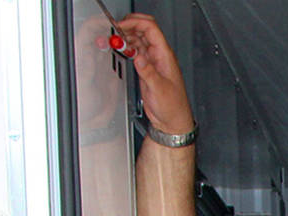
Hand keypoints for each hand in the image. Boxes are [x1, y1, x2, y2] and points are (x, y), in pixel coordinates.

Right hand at [115, 14, 193, 136]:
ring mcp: (152, 61)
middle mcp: (159, 56)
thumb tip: (138, 58)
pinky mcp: (146, 68)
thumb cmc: (173, 107)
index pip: (151, 29)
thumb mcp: (160, 89)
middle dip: (129, 26)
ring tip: (115, 40)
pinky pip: (135, 50)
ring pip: (138, 39)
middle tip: (115, 31)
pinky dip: (127, 47)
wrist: (172, 120)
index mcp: (165, 56)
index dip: (135, 23)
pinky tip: (121, 49)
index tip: (122, 26)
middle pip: (144, 30)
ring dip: (126, 36)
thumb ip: (148, 73)